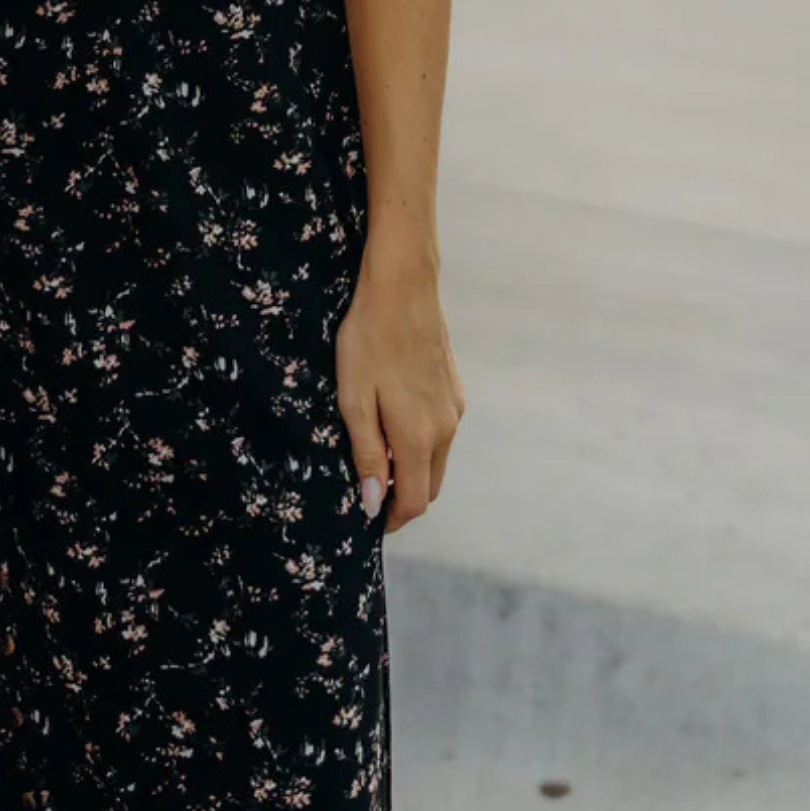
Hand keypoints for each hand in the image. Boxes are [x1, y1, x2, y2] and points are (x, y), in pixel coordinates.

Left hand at [334, 233, 464, 531]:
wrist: (403, 287)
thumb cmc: (369, 341)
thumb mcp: (355, 402)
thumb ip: (367, 455)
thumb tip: (372, 502)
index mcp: (419, 438)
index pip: (414, 502)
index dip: (392, 520)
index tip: (368, 523)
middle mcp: (445, 429)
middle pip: (429, 487)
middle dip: (402, 500)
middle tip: (369, 495)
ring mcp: (454, 409)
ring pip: (436, 461)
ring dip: (411, 472)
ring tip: (376, 460)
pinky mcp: (454, 390)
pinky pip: (440, 435)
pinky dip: (420, 447)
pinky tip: (393, 427)